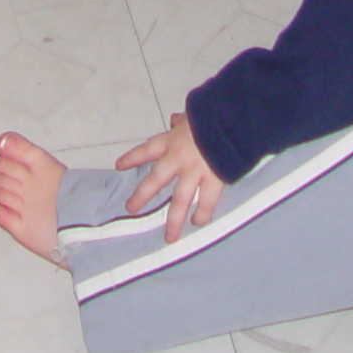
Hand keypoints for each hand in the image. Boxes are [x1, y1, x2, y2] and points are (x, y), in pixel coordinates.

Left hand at [116, 113, 224, 243]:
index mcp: (172, 140)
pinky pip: (206, 202)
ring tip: (169, 236)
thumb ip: (182, 122)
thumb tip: (174, 119)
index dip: (132, 158)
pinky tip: (198, 222)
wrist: (232, 119)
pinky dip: (202, 214)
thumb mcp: (191, 115)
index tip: (119, 166)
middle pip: (156, 180)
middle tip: (131, 208)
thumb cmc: (210, 115)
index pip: (147, 150)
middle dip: (142, 196)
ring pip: (181, 200)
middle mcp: (178, 158)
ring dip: (174, 220)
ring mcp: (195, 171)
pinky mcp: (214, 180)